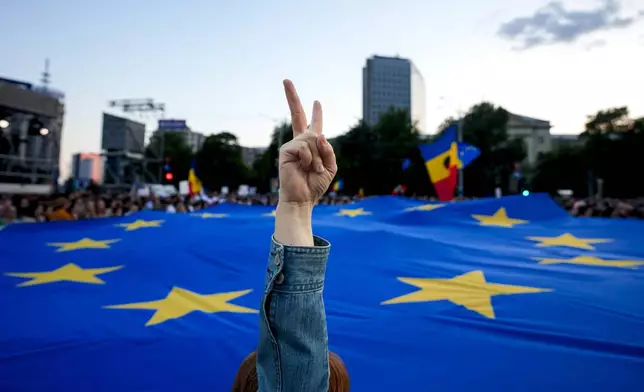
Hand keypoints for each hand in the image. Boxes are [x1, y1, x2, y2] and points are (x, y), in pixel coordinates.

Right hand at [279, 80, 336, 206]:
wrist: (302, 198)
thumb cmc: (315, 184)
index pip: (313, 125)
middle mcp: (300, 142)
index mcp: (311, 145)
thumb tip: (319, 135)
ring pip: (312, 139)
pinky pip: (305, 147)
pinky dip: (310, 159)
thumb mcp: (331, 167)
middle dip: (292, 96)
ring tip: (312, 170)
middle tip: (285, 80)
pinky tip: (305, 168)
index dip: (315, 113)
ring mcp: (292, 145)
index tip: (317, 101)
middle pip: (297, 115)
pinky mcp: (286, 150)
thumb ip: (329, 150)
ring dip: (318, 158)